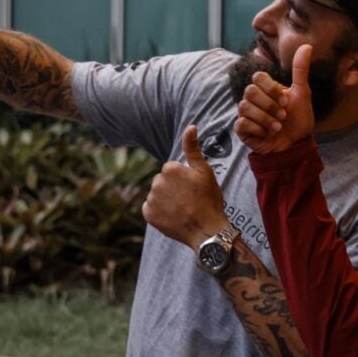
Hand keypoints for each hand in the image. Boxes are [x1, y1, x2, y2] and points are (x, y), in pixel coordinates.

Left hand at [142, 125, 229, 249]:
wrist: (207, 230)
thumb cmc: (209, 199)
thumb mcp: (204, 171)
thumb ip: (193, 148)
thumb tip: (190, 126)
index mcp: (170, 168)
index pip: (172, 170)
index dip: (184, 179)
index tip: (194, 189)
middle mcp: (157, 182)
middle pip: (163, 181)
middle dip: (173, 188)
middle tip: (189, 199)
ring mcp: (152, 199)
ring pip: (157, 194)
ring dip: (166, 200)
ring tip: (182, 209)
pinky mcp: (148, 214)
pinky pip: (151, 208)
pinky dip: (160, 212)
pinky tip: (173, 216)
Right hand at [234, 44, 314, 153]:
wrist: (296, 145)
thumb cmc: (298, 119)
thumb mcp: (302, 93)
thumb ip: (300, 70)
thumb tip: (307, 46)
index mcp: (265, 89)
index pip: (258, 77)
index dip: (271, 89)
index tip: (286, 101)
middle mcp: (253, 99)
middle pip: (249, 91)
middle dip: (269, 105)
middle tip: (282, 115)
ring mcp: (246, 114)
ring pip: (245, 107)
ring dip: (266, 119)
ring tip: (277, 127)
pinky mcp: (241, 129)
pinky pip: (241, 123)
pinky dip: (258, 129)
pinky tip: (267, 134)